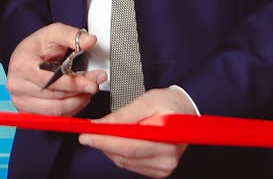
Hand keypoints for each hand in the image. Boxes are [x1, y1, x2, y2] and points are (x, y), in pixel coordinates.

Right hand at [5, 23, 101, 115]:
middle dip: (79, 92)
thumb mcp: (55, 33)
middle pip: (55, 96)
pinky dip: (70, 110)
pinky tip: (77, 99)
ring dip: (77, 102)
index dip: (73, 83)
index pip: (49, 80)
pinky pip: (54, 117)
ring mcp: (20, 101)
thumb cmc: (38, 47)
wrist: (26, 58)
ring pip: (56, 110)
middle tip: (95, 84)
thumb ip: (72, 36)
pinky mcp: (27, 112)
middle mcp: (17, 85)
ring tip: (87, 92)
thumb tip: (89, 41)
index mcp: (21, 65)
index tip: (92, 82)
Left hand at [76, 87, 193, 177]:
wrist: (185, 112)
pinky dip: (118, 153)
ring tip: (102, 134)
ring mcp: (163, 167)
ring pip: (125, 162)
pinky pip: (130, 165)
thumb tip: (102, 125)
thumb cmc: (170, 104)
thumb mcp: (147, 101)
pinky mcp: (157, 170)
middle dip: (103, 144)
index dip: (106, 141)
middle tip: (87, 134)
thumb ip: (124, 115)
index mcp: (168, 139)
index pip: (131, 146)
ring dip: (109, 149)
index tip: (87, 135)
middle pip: (125, 156)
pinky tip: (116, 141)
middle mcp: (167, 158)